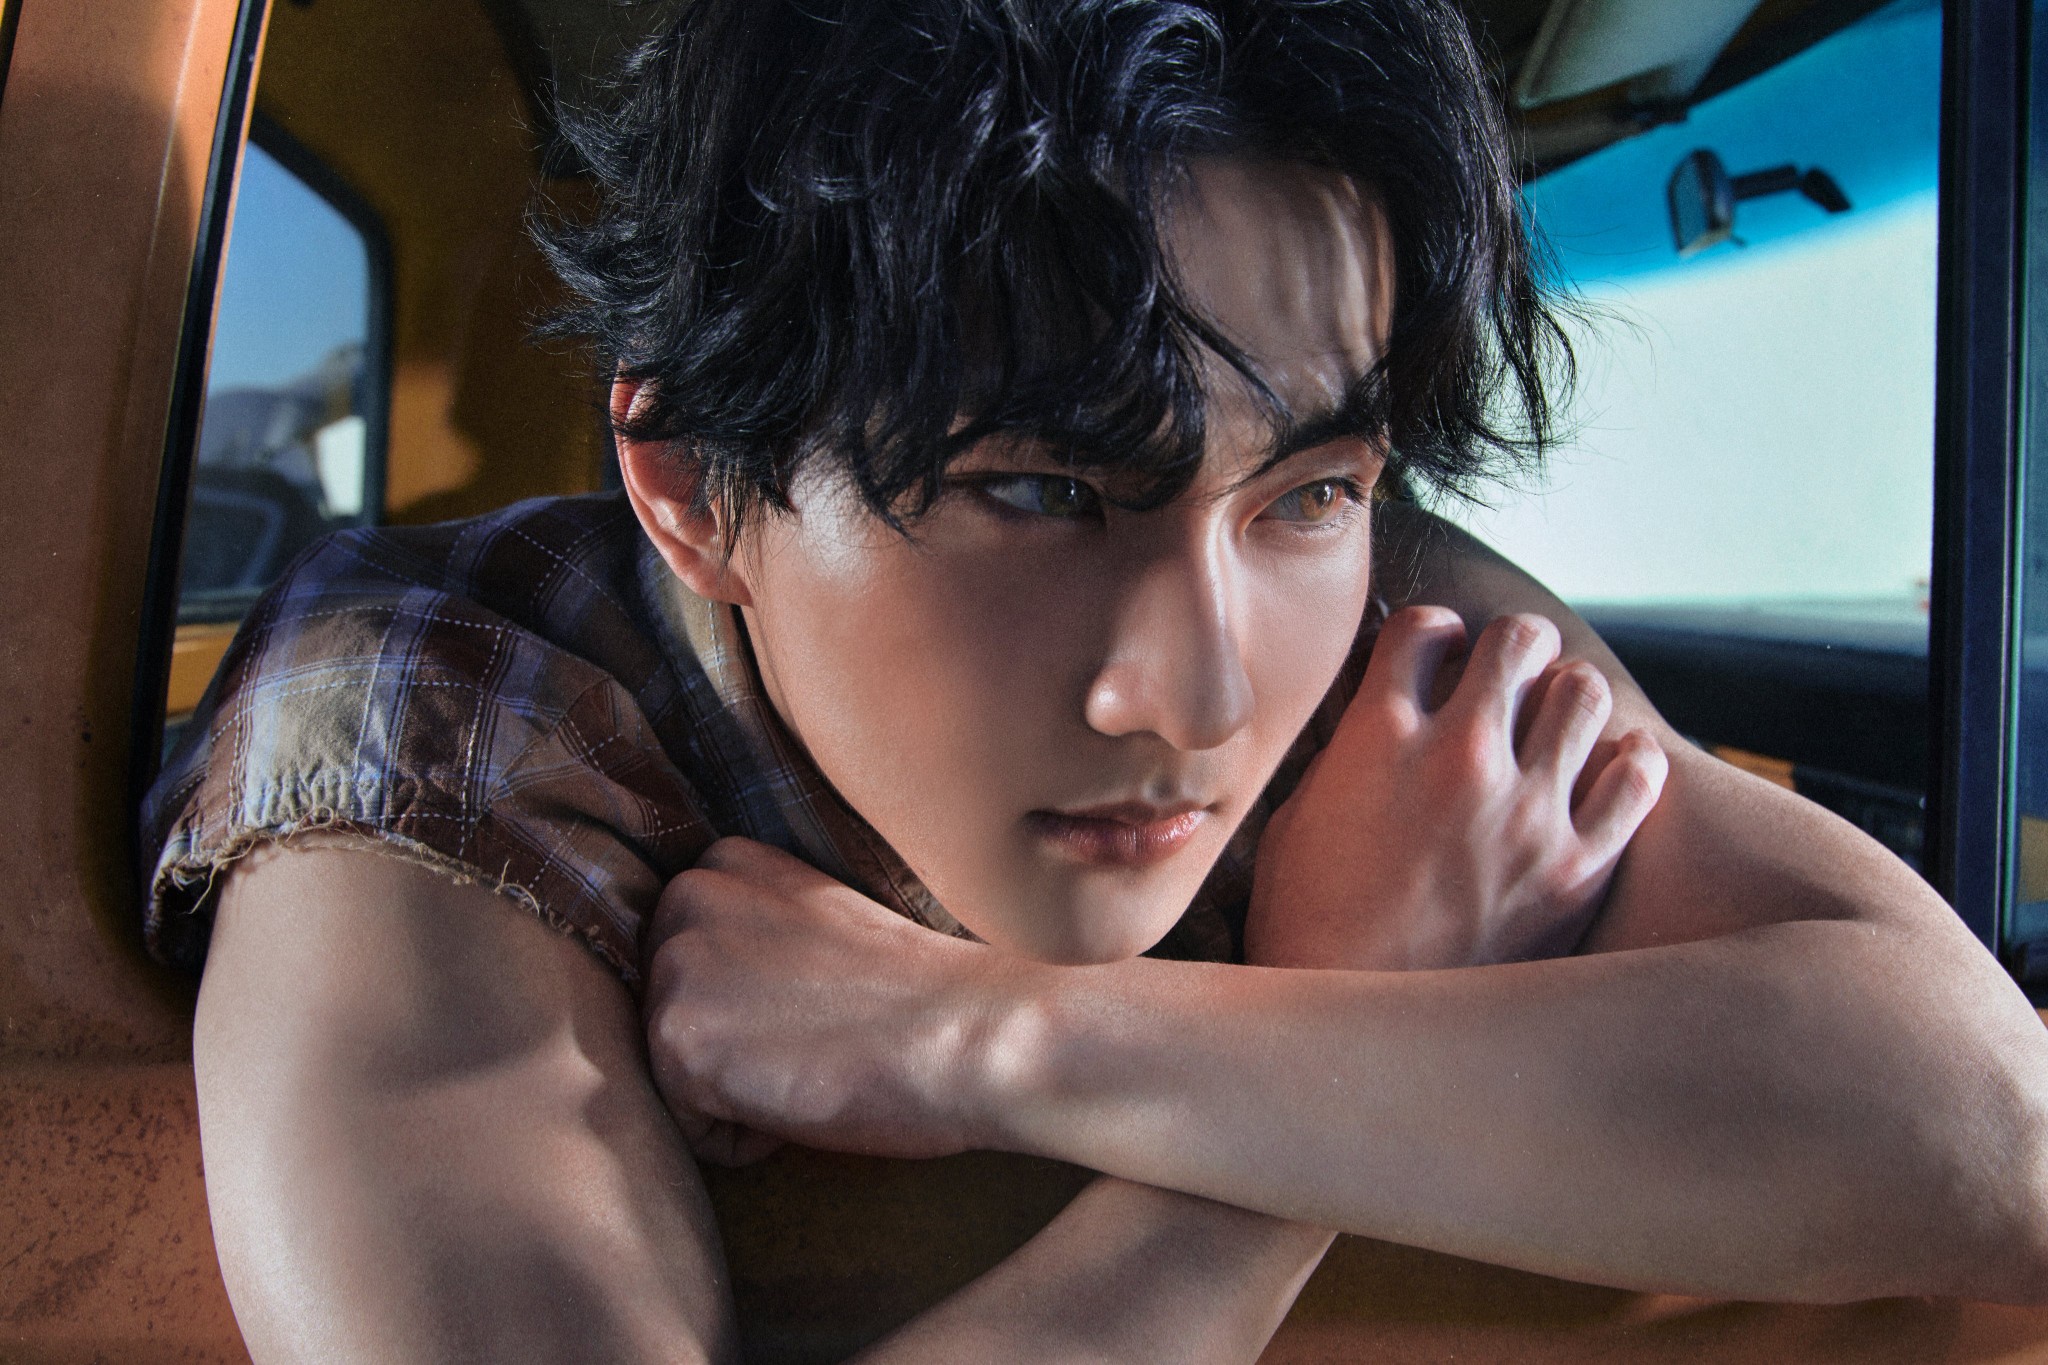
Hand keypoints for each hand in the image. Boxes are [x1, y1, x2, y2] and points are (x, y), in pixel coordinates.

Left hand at [642, 837, 997, 1164]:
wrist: (968, 1032)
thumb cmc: (921, 996)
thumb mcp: (820, 925)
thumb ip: (752, 935)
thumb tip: (715, 996)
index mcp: (725, 864)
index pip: (689, 970)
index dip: (758, 1008)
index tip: (822, 1001)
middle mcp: (686, 899)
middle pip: (672, 1020)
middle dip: (735, 1049)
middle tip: (821, 1035)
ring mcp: (674, 967)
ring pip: (677, 1075)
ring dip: (742, 1094)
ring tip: (815, 1060)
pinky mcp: (677, 1041)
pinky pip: (692, 1129)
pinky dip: (747, 1139)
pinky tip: (805, 1095)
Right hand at [1245, 607, 1666, 971]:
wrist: (1362, 1032)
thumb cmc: (1310, 934)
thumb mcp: (1294, 828)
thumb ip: (1342, 763)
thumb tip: (1369, 731)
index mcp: (1378, 740)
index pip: (1422, 629)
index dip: (1433, 630)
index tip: (1439, 649)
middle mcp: (1459, 758)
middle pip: (1518, 642)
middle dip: (1515, 646)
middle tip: (1511, 668)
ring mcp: (1526, 811)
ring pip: (1583, 694)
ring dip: (1568, 694)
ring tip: (1558, 715)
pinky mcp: (1576, 869)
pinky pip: (1636, 781)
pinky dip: (1629, 761)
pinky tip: (1613, 763)